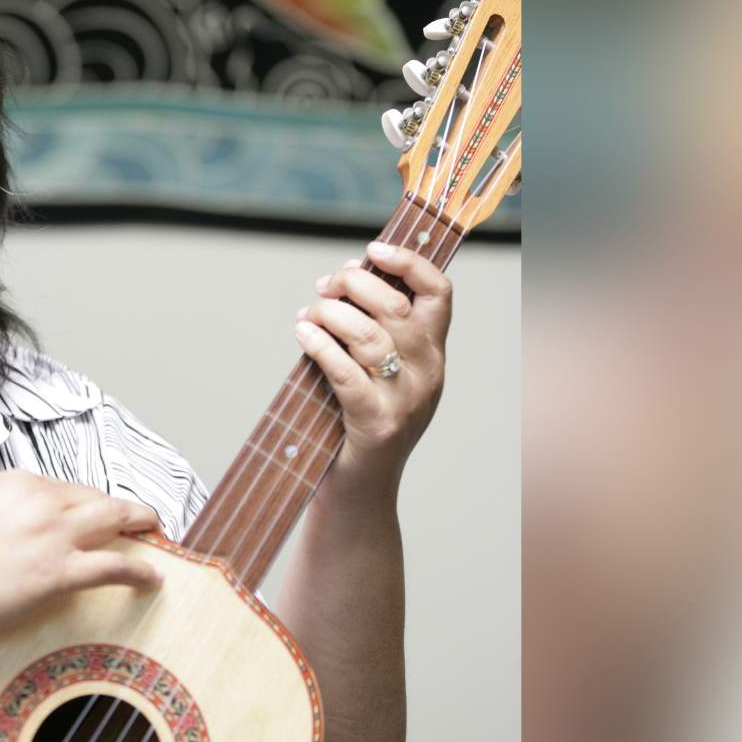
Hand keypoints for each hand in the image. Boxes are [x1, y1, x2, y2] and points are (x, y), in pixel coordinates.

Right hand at [0, 470, 164, 639]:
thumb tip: (3, 532)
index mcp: (16, 483)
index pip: (67, 490)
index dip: (88, 505)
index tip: (99, 516)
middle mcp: (40, 500)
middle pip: (98, 500)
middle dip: (125, 509)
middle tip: (144, 519)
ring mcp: (52, 535)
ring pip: (114, 522)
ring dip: (141, 527)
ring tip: (156, 537)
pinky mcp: (57, 572)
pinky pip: (114, 566)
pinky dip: (140, 570)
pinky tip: (153, 577)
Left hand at [294, 240, 451, 506]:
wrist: (360, 492)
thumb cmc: (359, 423)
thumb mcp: (380, 371)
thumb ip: (373, 328)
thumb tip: (346, 276)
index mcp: (434, 355)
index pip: (440, 293)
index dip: (409, 261)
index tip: (371, 249)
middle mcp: (429, 374)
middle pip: (395, 306)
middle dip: (352, 285)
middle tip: (323, 287)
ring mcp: (406, 401)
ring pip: (368, 335)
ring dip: (329, 314)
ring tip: (307, 315)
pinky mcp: (377, 423)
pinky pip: (347, 372)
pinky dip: (320, 345)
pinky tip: (302, 333)